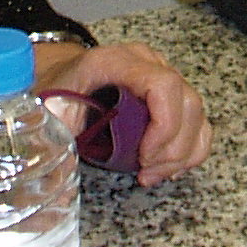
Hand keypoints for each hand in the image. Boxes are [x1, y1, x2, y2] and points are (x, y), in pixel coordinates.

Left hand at [35, 39, 212, 186]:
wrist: (60, 78)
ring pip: (196, 114)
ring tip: (152, 173)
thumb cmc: (56, 92)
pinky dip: (189, 149)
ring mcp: (163, 76)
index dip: (164, 125)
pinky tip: (168, 167)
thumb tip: (61, 184)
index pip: (163, 85)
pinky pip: (197, 121)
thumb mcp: (49, 110)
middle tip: (146, 171)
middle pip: (187, 102)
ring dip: (182, 153)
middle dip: (172, 148)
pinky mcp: (171, 94)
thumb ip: (55, 139)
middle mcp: (147, 63)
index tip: (145, 157)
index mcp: (117, 62)